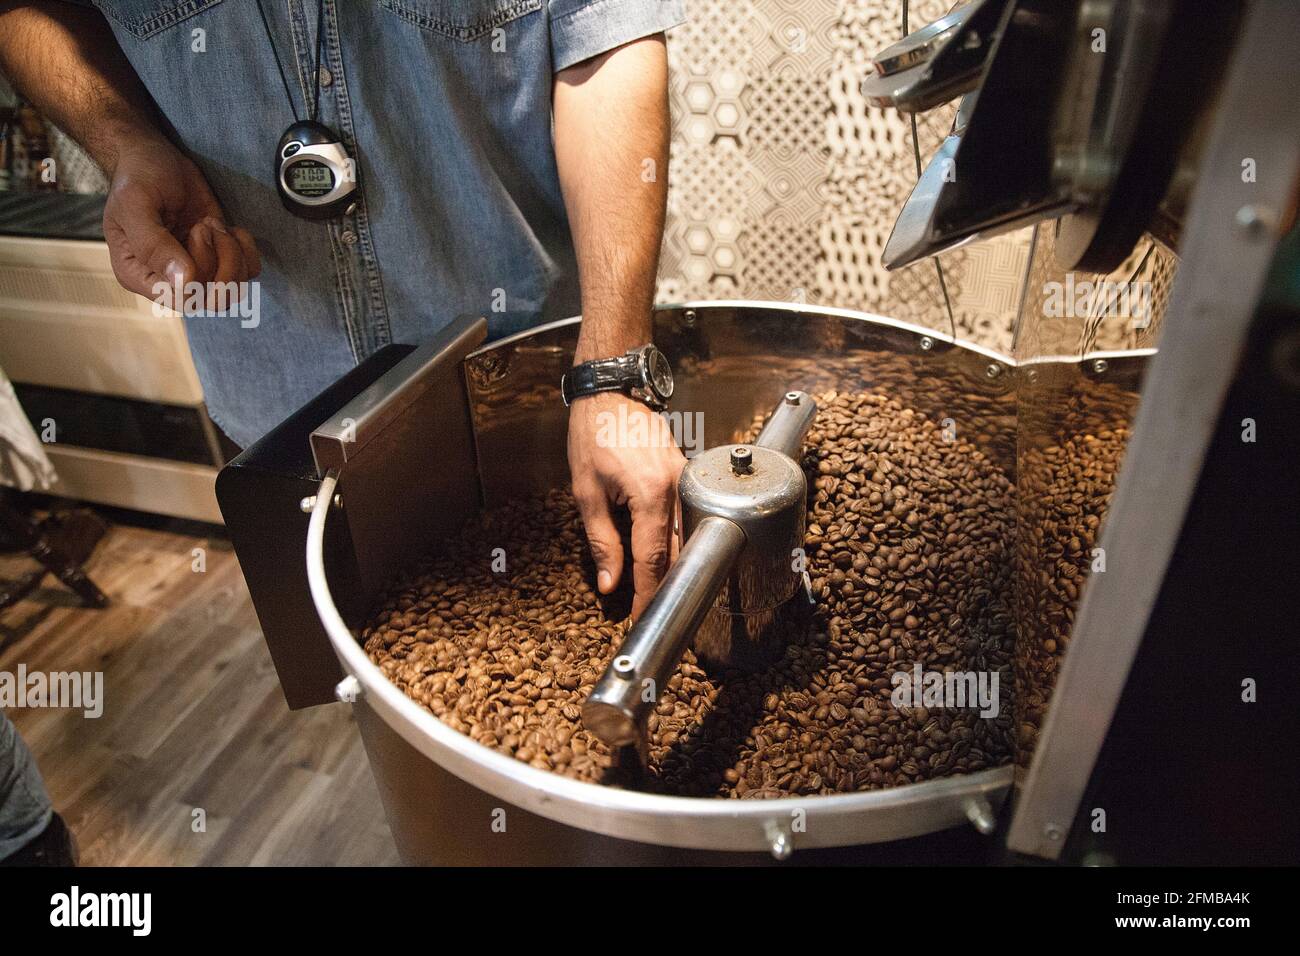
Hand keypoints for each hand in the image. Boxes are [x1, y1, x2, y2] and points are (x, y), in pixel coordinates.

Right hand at [103, 135, 259, 310]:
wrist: (156, 156)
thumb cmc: (138, 177)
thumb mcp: (135, 203)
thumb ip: (152, 244)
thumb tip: (183, 281)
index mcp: (139, 275)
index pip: (182, 300)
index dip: (200, 274)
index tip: (195, 231)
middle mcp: (168, 280)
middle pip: (213, 299)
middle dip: (220, 261)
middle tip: (205, 225)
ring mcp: (197, 271)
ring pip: (234, 288)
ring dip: (233, 253)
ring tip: (212, 223)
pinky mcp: (219, 257)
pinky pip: (248, 272)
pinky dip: (247, 249)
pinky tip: (228, 227)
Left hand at [567, 392, 685, 619]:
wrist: (613, 390)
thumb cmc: (594, 434)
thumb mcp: (586, 492)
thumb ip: (601, 541)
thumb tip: (610, 584)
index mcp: (650, 494)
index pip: (653, 559)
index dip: (648, 593)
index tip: (641, 618)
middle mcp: (678, 488)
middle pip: (678, 553)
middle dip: (666, 587)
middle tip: (653, 614)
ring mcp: (688, 479)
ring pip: (688, 536)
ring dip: (676, 566)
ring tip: (661, 592)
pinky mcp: (689, 473)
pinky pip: (689, 515)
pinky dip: (680, 540)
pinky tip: (669, 556)